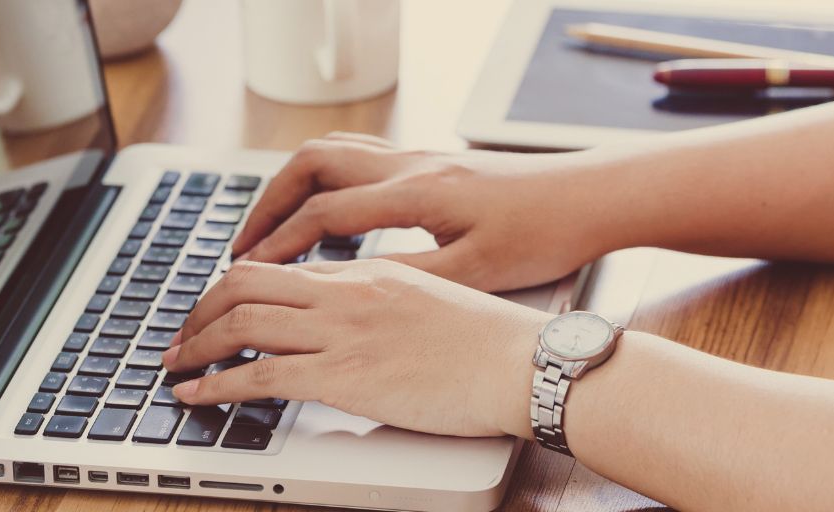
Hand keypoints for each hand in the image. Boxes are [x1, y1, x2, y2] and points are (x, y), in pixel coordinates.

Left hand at [163, 259, 550, 437]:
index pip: (283, 267)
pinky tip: (197, 394)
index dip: (237, 287)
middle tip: (183, 333)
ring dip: (196, 344)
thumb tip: (356, 327)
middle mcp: (348, 294)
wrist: (521, 363)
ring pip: (242, 322)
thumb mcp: (432, 301)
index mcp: (369, 274)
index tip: (221, 308)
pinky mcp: (346, 377)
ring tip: (175, 364)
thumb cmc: (491, 341)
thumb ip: (385, 305)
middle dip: (201, 309)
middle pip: (246, 283)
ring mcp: (344, 333)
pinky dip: (217, 384)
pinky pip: (261, 376)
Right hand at [232, 132, 619, 291]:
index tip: (245, 271)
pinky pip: (364, 158)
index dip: (277, 243)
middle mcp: (411, 165)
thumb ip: (408, 278)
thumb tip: (346, 289)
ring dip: (296, 184)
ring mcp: (423, 158)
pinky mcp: (437, 163)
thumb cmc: (543, 233)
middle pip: (313, 164)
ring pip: (336, 152)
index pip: (323, 212)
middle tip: (244, 242)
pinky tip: (336, 209)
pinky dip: (332, 179)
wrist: (589, 197)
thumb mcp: (475, 271)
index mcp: (415, 193)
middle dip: (268, 201)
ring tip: (275, 224)